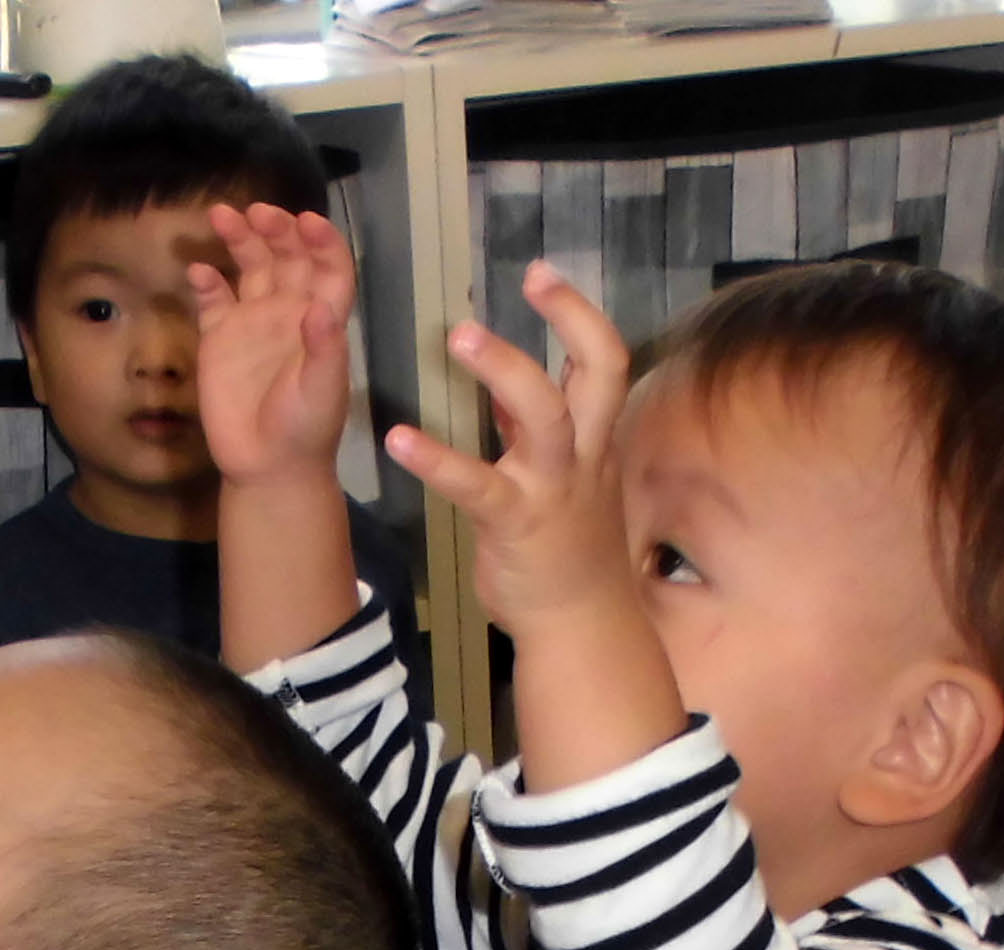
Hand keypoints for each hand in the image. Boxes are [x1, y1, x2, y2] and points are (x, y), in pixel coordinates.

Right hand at [189, 202, 358, 493]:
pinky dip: (206, 281)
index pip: (328, 267)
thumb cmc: (305, 429)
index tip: (306, 221)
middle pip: (286, 257)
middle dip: (275, 230)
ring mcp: (252, 323)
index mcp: (321, 319)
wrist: (267, 466)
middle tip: (257, 212)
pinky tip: (198, 270)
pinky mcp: (219, 340)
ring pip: (248, 267)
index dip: (321, 241)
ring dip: (239, 239)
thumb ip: (323, 348)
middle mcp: (289, 311)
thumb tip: (317, 308)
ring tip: (222, 216)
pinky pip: (213, 300)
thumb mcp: (321, 390)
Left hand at [384, 263, 685, 785]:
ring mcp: (552, 488)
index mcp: (594, 439)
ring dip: (504, 370)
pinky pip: (475, 484)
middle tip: (529, 280)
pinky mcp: (514, 523)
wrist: (580, 622)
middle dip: (570, 320)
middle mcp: (582, 454)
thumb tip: (513, 388)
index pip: (606, 360)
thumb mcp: (566, 480)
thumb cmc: (569, 549)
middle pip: (598, 371)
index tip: (543, 273)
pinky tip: (397, 438)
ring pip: (544, 415)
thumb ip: (539, 432)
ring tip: (459, 335)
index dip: (579, 313)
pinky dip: (435, 459)